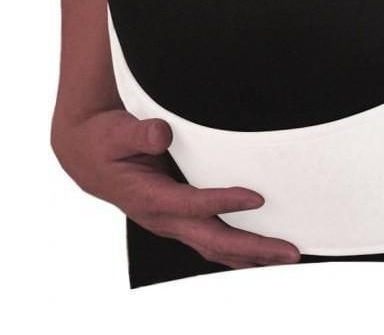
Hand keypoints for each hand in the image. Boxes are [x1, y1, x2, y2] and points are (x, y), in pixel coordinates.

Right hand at [51, 108, 300, 268]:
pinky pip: (213, 240)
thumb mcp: (115, 132)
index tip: (257, 198)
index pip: (191, 205)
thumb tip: (161, 133)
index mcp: (148, 197)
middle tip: (289, 250)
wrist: (88, 158)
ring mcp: (173, 223)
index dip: (223, 203)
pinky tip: (262, 249)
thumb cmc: (104, 143)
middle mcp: (164, 218)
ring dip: (252, 255)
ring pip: (216, 247)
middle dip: (253, 248)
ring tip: (287, 256)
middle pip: (213, 240)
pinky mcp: (181, 220)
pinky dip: (239, 249)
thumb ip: (138, 133)